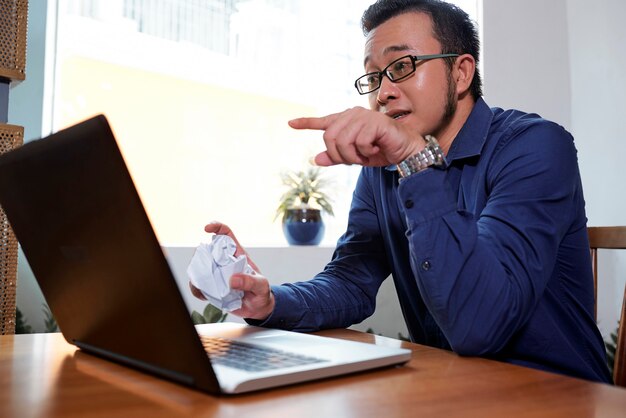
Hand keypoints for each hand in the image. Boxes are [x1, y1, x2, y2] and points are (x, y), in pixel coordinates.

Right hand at [198, 222, 272, 320]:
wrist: (258, 308)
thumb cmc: (261, 292)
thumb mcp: (261, 285)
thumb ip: (250, 281)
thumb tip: (232, 280)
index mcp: (237, 255)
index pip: (226, 234)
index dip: (216, 227)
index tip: (206, 229)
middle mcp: (225, 262)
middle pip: (207, 250)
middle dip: (202, 255)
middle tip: (208, 269)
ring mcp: (217, 274)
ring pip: (199, 267)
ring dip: (197, 274)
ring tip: (206, 285)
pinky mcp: (212, 287)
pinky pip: (199, 285)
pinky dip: (197, 289)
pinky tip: (204, 295)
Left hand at [289, 106, 424, 166]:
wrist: (405, 151)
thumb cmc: (382, 151)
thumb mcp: (356, 157)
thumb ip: (336, 157)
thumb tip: (315, 159)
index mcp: (347, 121)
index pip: (324, 121)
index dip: (306, 122)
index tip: (291, 123)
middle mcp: (353, 114)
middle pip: (329, 138)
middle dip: (339, 155)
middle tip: (355, 160)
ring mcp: (364, 116)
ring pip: (342, 141)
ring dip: (353, 156)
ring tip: (367, 154)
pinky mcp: (374, 122)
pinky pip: (358, 142)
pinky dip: (365, 152)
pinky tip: (375, 149)